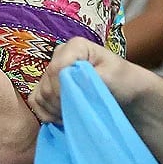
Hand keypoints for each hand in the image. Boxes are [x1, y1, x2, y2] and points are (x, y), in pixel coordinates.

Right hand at [29, 37, 145, 123]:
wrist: (127, 92)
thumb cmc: (123, 81)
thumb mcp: (112, 76)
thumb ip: (89, 78)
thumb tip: (68, 83)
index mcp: (75, 46)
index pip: (56, 69)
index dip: (62, 90)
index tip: (77, 102)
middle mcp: (59, 54)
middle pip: (46, 84)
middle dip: (60, 103)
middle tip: (79, 112)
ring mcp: (51, 71)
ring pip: (40, 95)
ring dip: (55, 110)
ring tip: (75, 115)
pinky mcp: (47, 86)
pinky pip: (35, 102)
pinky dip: (47, 114)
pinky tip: (63, 117)